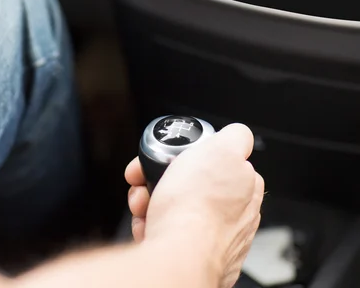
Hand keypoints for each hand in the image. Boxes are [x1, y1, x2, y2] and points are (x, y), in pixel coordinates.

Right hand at [125, 123, 263, 287]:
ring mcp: (212, 237)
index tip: (173, 155)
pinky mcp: (191, 254)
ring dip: (152, 199)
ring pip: (174, 205)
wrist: (177, 256)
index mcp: (246, 187)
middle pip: (191, 182)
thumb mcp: (223, 148)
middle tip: (150, 179)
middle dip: (165, 177)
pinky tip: (148, 223)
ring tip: (144, 203)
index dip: (191, 154)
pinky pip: (164, 229)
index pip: (218, 161)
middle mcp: (234, 216)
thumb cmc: (198, 206)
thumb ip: (237, 136)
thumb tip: (238, 134)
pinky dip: (151, 224)